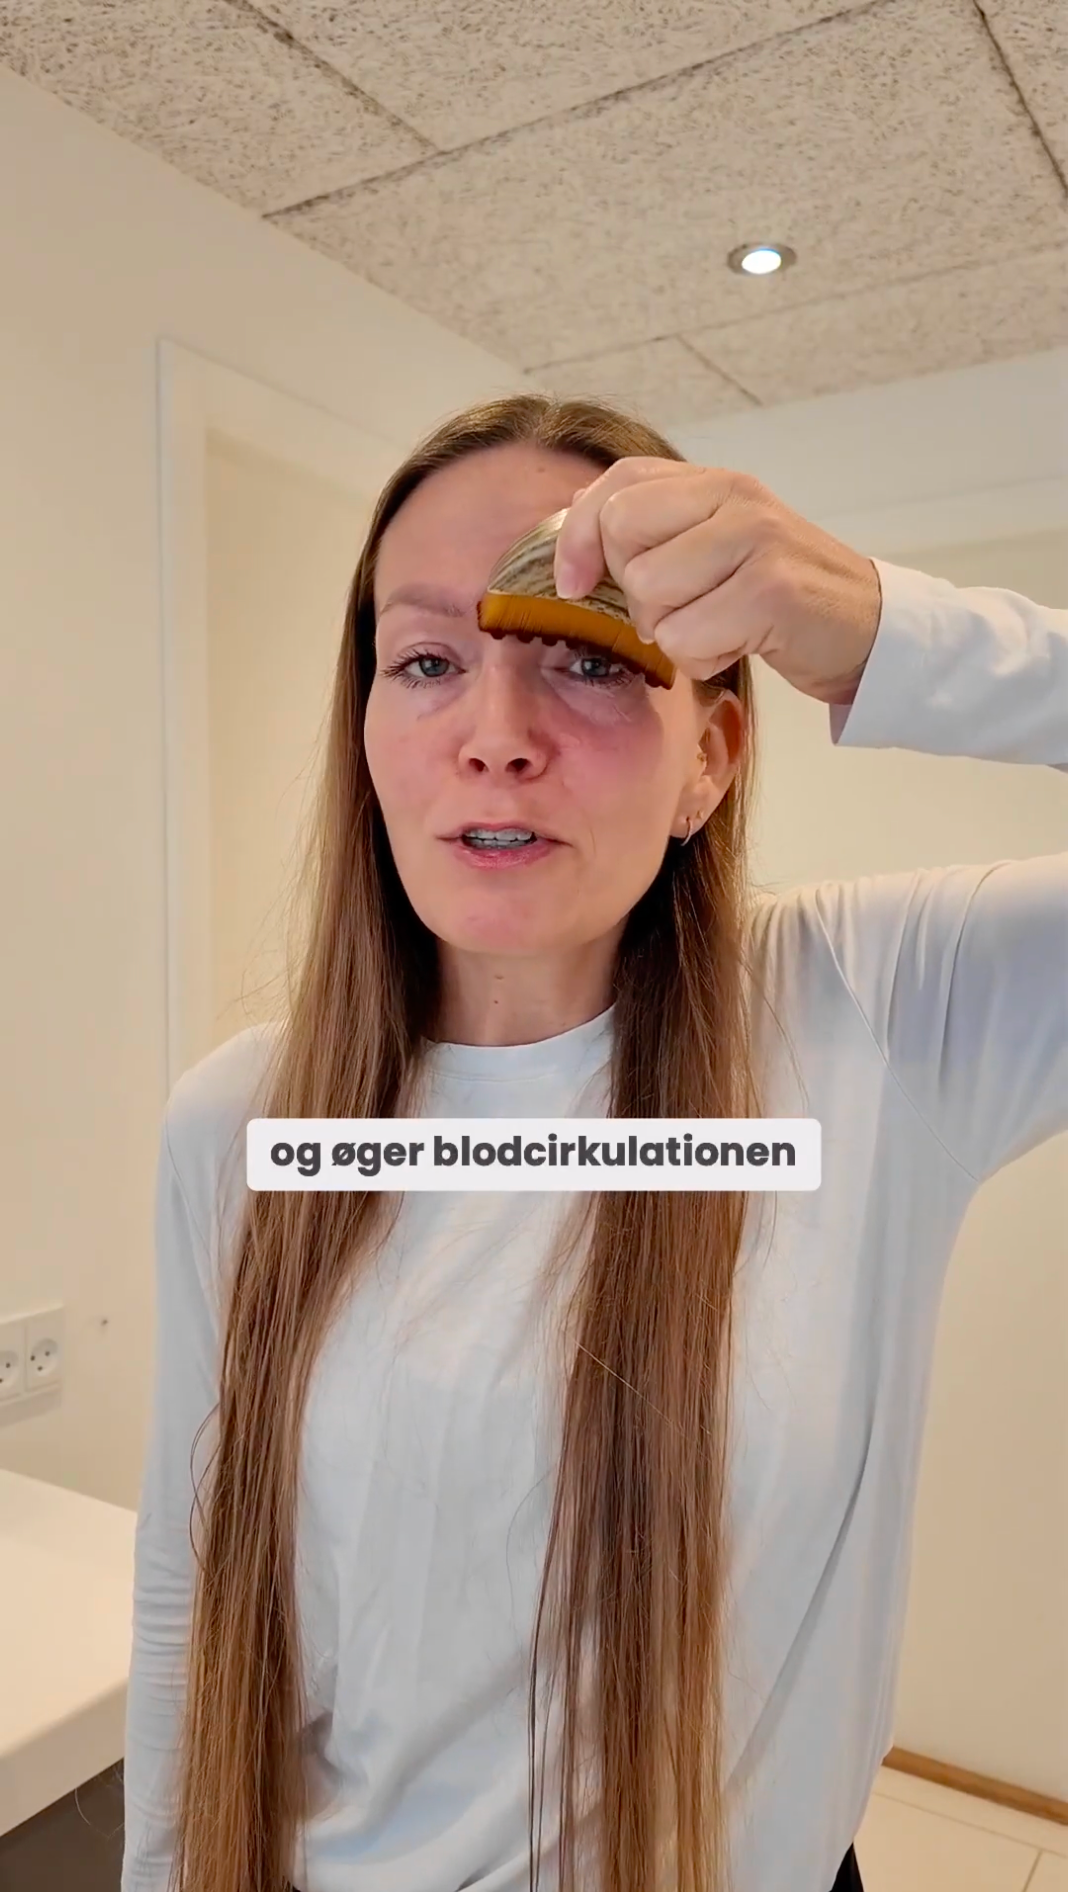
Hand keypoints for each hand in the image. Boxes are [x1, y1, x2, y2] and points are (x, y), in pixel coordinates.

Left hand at [553, 459, 881, 705]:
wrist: (870, 631)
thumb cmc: (780, 595)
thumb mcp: (718, 542)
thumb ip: (657, 523)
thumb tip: (575, 517)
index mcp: (715, 482)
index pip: (615, 486)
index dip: (577, 536)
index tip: (574, 582)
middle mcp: (735, 498)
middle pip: (621, 538)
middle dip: (636, 591)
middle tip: (685, 606)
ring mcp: (756, 540)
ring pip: (648, 594)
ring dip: (673, 632)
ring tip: (719, 626)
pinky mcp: (772, 592)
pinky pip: (685, 638)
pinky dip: (702, 658)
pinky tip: (738, 645)